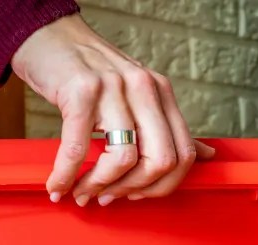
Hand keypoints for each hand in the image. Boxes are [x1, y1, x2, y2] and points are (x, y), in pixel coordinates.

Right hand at [11, 13, 214, 206]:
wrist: (48, 35)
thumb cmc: (89, 72)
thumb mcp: (136, 95)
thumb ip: (169, 127)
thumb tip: (209, 156)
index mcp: (162, 92)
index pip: (184, 154)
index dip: (162, 185)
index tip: (135, 194)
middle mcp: (144, 87)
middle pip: (162, 161)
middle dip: (134, 190)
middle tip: (108, 197)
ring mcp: (114, 87)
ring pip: (124, 158)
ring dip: (99, 185)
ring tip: (81, 191)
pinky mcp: (80, 91)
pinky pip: (78, 147)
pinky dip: (66, 175)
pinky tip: (58, 185)